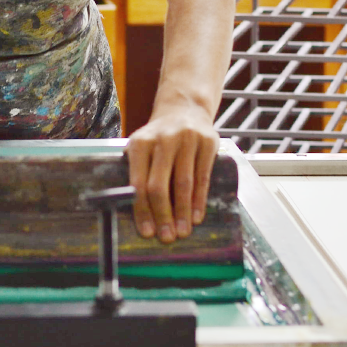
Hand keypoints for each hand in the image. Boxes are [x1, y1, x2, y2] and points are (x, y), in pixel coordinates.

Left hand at [126, 103, 218, 243]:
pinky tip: (197, 216)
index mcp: (140, 143)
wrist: (184, 109)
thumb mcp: (142, 148)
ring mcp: (187, 139)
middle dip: (163, 215)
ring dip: (183, 212)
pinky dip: (199, 200)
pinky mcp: (208, 142)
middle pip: (159, 185)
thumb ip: (137, 174)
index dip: (142, 210)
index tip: (147, 232)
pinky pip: (203, 177)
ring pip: (183, 183)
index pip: (139, 183)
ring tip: (183, 231)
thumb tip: (139, 216)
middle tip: (167, 237)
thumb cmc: (158, 139)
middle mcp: (162, 139)